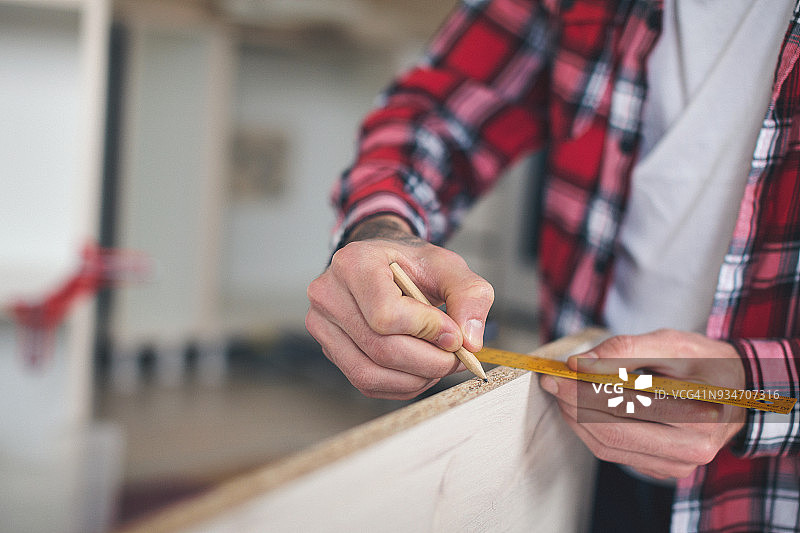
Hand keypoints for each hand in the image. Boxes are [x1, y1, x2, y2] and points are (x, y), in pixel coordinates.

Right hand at [306, 215, 493, 399]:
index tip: (453, 333)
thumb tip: (470, 341)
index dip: (427, 330)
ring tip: (440, 362)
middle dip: (429, 361)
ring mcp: (323, 325)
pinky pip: (366, 383)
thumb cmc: (411, 264)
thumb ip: (469, 295)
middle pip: (380, 349)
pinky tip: (419, 368)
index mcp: (354, 263)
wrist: (384, 265)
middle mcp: (329, 294)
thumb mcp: (448, 266)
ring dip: (416, 378)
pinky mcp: (330, 350)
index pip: (386, 314)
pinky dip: (401, 384)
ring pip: (370, 373)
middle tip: (457, 356)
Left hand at [539, 329, 746, 478]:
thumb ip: (626, 350)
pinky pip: (614, 452)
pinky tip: (581, 406)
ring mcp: (674, 466)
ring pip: (607, 447)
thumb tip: (580, 364)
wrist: (736, 388)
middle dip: (574, 405)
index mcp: (698, 421)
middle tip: (553, 381)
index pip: (626, 408)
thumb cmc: (705, 362)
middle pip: (611, 433)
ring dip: (577, 418)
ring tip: (562, 391)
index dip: (584, 391)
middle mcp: (688, 453)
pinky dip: (590, 428)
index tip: (558, 372)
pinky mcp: (659, 468)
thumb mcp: (672, 343)